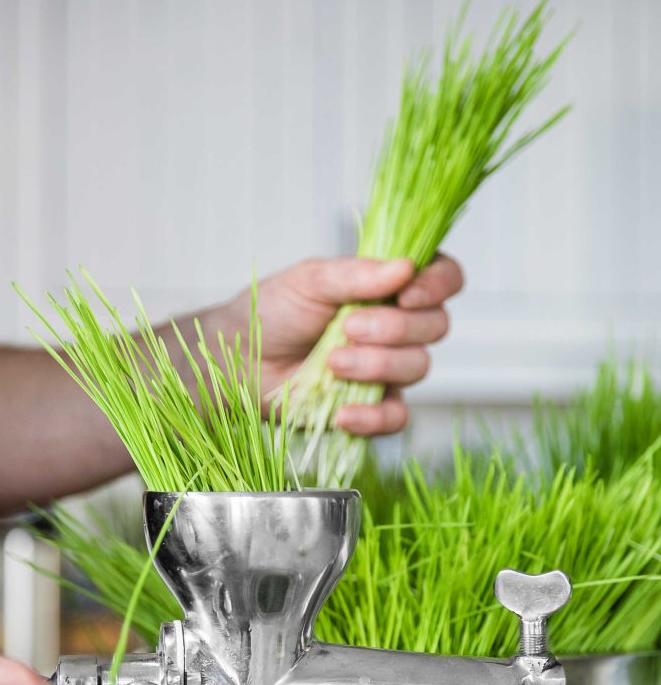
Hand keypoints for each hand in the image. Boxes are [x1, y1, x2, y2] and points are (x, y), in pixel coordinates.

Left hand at [221, 254, 462, 434]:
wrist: (239, 359)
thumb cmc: (273, 312)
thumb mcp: (310, 280)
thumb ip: (357, 274)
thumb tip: (406, 266)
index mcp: (391, 286)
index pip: (445, 278)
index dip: (438, 285)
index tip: (407, 292)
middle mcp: (399, 327)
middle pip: (436, 326)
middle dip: (394, 328)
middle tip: (345, 328)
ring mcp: (388, 369)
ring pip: (417, 368)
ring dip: (376, 365)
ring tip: (331, 363)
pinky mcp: (372, 408)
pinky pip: (396, 418)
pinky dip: (373, 416)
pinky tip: (343, 411)